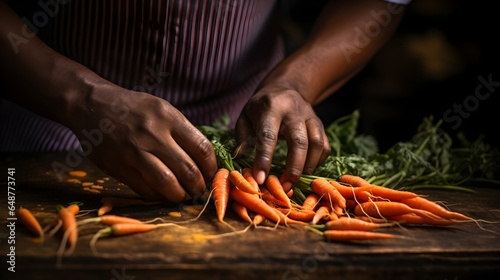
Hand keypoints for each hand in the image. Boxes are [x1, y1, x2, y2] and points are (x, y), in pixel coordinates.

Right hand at [71, 83, 217, 201]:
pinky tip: (160, 192)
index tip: (211, 174)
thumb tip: (204, 164)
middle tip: (198, 190)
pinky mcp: (117, 167)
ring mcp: (133, 152)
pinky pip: (144, 189)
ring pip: (166, 184)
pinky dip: (157, 195)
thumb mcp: (162, 110)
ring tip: (181, 194)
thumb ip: (182, 133)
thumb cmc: (134, 109)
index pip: (202, 149)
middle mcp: (152, 134)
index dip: (211, 167)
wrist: (92, 105)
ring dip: (179, 195)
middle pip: (187, 170)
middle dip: (198, 186)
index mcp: (168, 117)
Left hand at [235, 86, 330, 191]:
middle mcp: (294, 111)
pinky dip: (317, 162)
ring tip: (295, 181)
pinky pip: (325, 146)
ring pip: (316, 144)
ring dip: (307, 167)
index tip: (260, 179)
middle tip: (284, 187)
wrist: (284, 89)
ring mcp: (310, 117)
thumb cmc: (260, 109)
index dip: (264, 159)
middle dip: (293, 168)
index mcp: (271, 108)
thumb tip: (242, 159)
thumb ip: (243, 138)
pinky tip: (306, 170)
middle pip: (299, 142)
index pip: (268, 135)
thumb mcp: (244, 117)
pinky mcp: (321, 125)